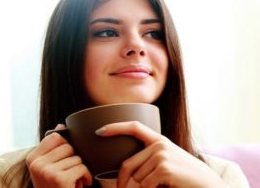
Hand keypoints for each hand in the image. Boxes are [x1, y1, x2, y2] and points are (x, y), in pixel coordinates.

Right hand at [26, 124, 91, 187]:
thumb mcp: (49, 168)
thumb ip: (54, 149)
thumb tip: (61, 125)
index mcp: (32, 158)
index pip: (55, 136)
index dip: (66, 146)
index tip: (65, 159)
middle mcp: (36, 164)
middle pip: (68, 146)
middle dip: (74, 159)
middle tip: (70, 173)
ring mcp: (47, 171)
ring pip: (77, 157)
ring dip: (81, 170)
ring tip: (74, 181)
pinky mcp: (59, 179)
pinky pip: (82, 167)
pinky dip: (86, 177)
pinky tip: (80, 185)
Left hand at [95, 121, 224, 187]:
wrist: (210, 186)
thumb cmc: (185, 177)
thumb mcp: (167, 162)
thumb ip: (149, 159)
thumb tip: (127, 170)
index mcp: (159, 140)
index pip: (134, 127)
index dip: (115, 127)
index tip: (99, 131)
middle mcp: (159, 144)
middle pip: (128, 164)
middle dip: (122, 182)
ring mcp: (162, 155)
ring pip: (137, 177)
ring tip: (163, 186)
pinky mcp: (164, 168)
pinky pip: (145, 185)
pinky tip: (166, 187)